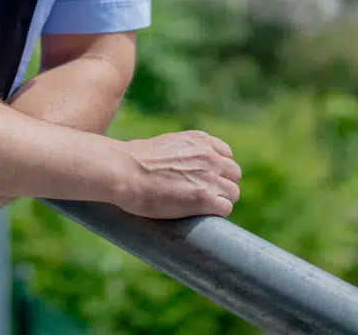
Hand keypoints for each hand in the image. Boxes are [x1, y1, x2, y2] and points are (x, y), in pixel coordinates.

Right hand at [115, 131, 241, 219]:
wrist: (123, 171)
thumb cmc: (133, 160)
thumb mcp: (164, 145)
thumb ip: (180, 152)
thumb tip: (177, 166)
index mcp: (199, 140)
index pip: (226, 155)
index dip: (218, 169)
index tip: (207, 179)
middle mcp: (209, 156)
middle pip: (234, 174)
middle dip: (222, 185)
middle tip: (205, 196)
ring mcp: (209, 177)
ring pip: (233, 193)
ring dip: (221, 201)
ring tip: (202, 209)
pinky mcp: (205, 199)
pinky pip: (226, 208)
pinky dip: (216, 214)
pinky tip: (201, 216)